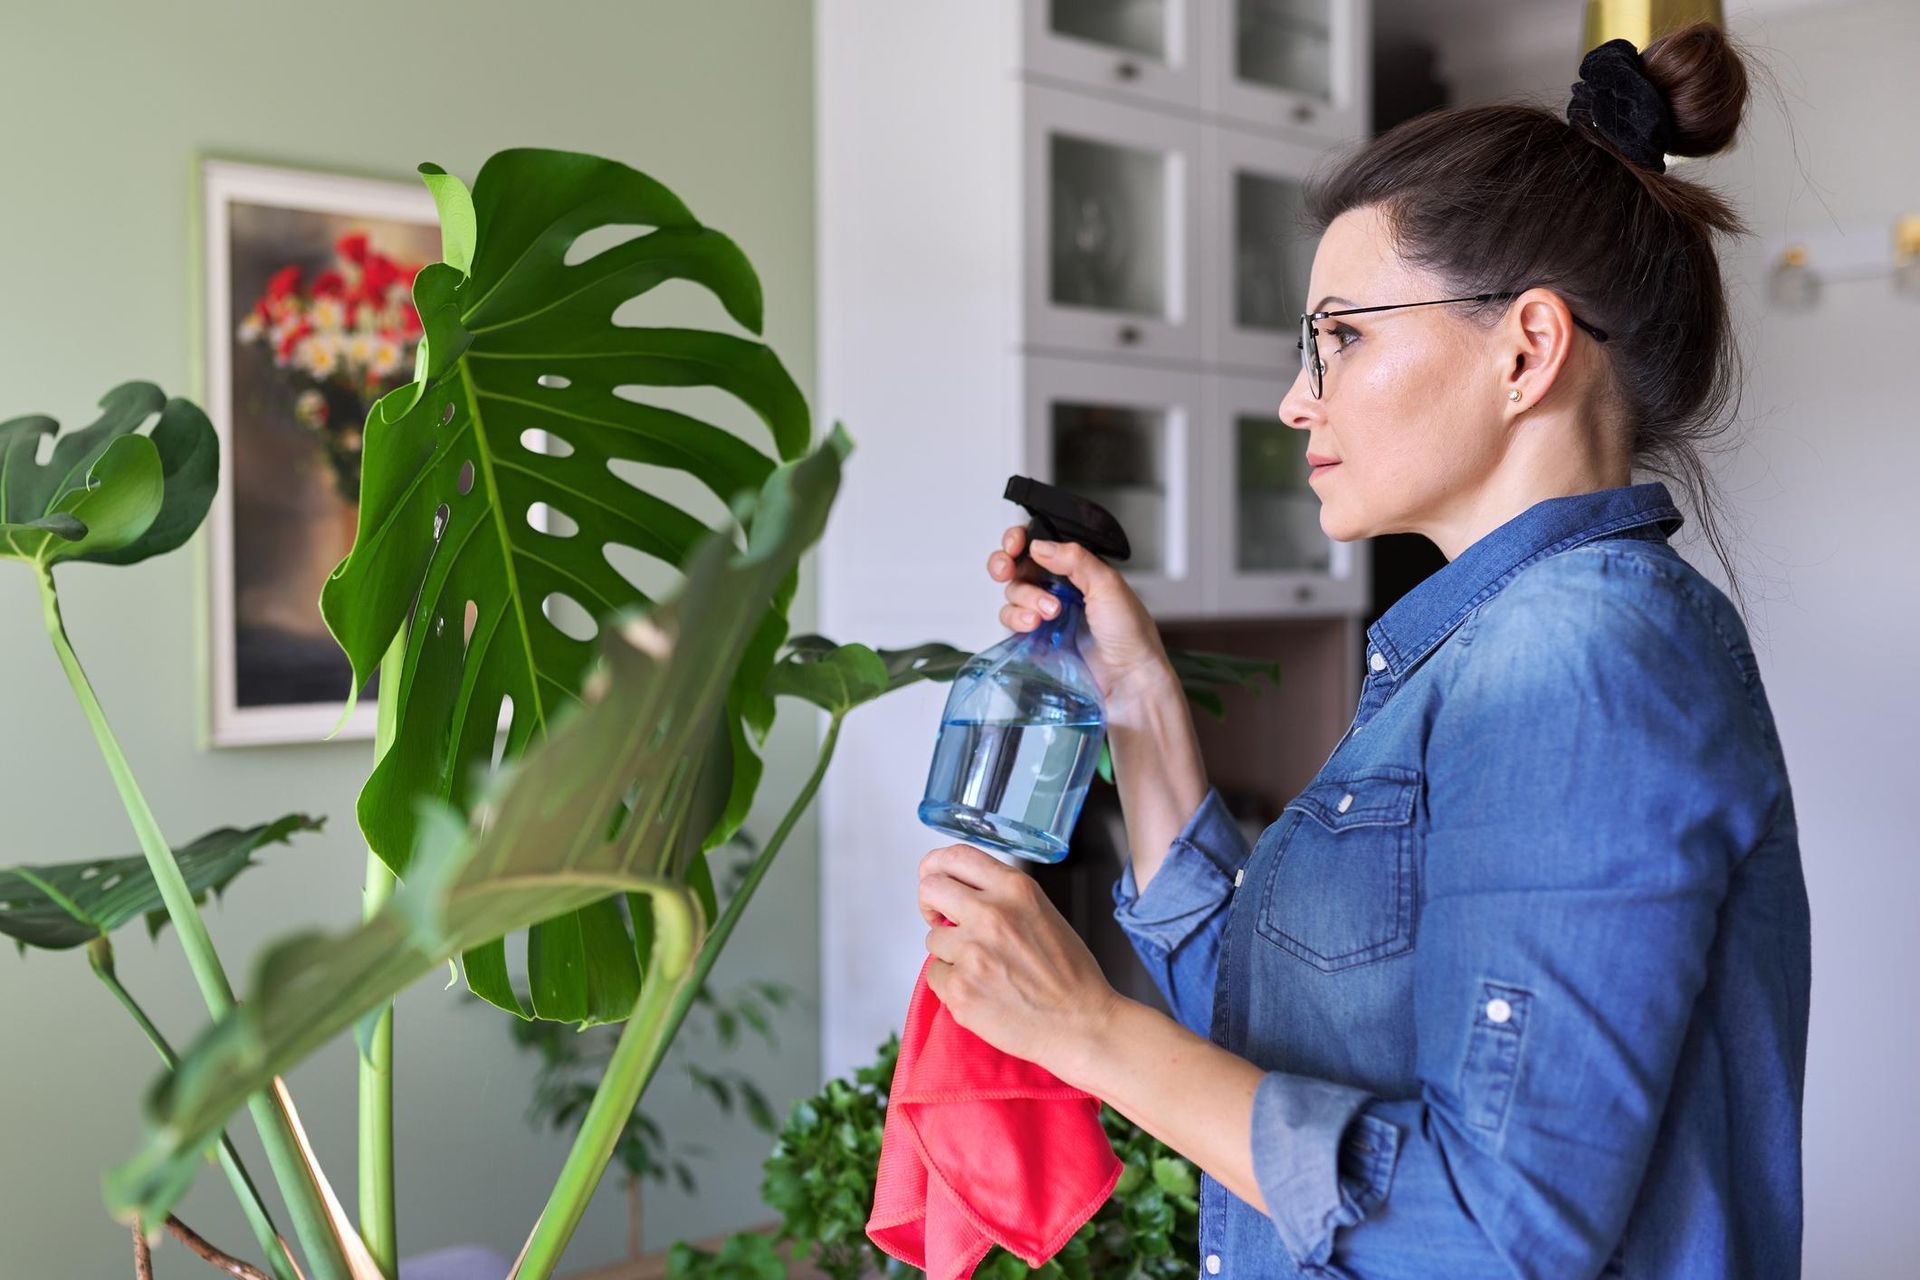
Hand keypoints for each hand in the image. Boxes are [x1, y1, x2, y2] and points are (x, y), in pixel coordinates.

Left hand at [918, 842, 1121, 1077]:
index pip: (956, 856)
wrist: (1081, 1023)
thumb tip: (961, 895)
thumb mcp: (1042, 913)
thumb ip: (1001, 898)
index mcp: (1015, 890)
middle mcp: (991, 914)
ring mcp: (972, 952)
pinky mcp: (960, 988)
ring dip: (949, 954)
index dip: (936, 866)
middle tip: (941, 921)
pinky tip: (982, 992)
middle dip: (930, 905)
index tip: (933, 878)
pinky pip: (935, 976)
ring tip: (984, 970)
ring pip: (932, 940)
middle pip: (930, 889)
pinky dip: (952, 985)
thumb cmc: (1068, 974)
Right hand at [987, 524, 1174, 709]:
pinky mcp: (1036, 637)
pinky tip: (1034, 624)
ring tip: (1048, 612)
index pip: (1042, 545)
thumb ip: (1075, 559)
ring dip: (1024, 597)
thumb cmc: (1129, 633)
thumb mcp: (1108, 585)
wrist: (1127, 679)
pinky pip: (1012, 620)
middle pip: (1018, 565)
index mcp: (1079, 569)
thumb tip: (1040, 545)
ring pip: (1014, 592)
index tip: (1015, 544)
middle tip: (1007, 568)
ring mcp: (1046, 612)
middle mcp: (1060, 587)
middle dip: (1006, 563)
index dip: (1021, 540)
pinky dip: (1017, 618)